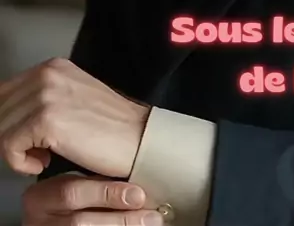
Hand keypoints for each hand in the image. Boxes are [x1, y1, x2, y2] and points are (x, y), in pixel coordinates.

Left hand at [0, 58, 149, 176]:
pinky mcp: (46, 121)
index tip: (19, 138)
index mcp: (52, 67)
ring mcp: (46, 95)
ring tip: (42, 157)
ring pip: (1, 129)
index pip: (4, 92)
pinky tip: (43, 163)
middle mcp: (46, 75)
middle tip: (33, 151)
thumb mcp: (73, 98)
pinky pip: (8, 147)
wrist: (137, 138)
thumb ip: (43, 98)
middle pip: (0, 110)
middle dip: (10, 136)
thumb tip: (11, 115)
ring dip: (16, 151)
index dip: (7, 120)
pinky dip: (21, 163)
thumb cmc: (110, 126)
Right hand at [22, 174, 162, 224]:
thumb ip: (93, 180)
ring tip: (149, 223)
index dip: (107, 194)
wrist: (39, 224)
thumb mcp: (68, 183)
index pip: (72, 192)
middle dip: (121, 219)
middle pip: (82, 223)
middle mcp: (41, 221)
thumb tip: (134, 175)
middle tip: (152, 216)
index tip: (138, 194)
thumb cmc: (58, 199)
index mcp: (41, 197)